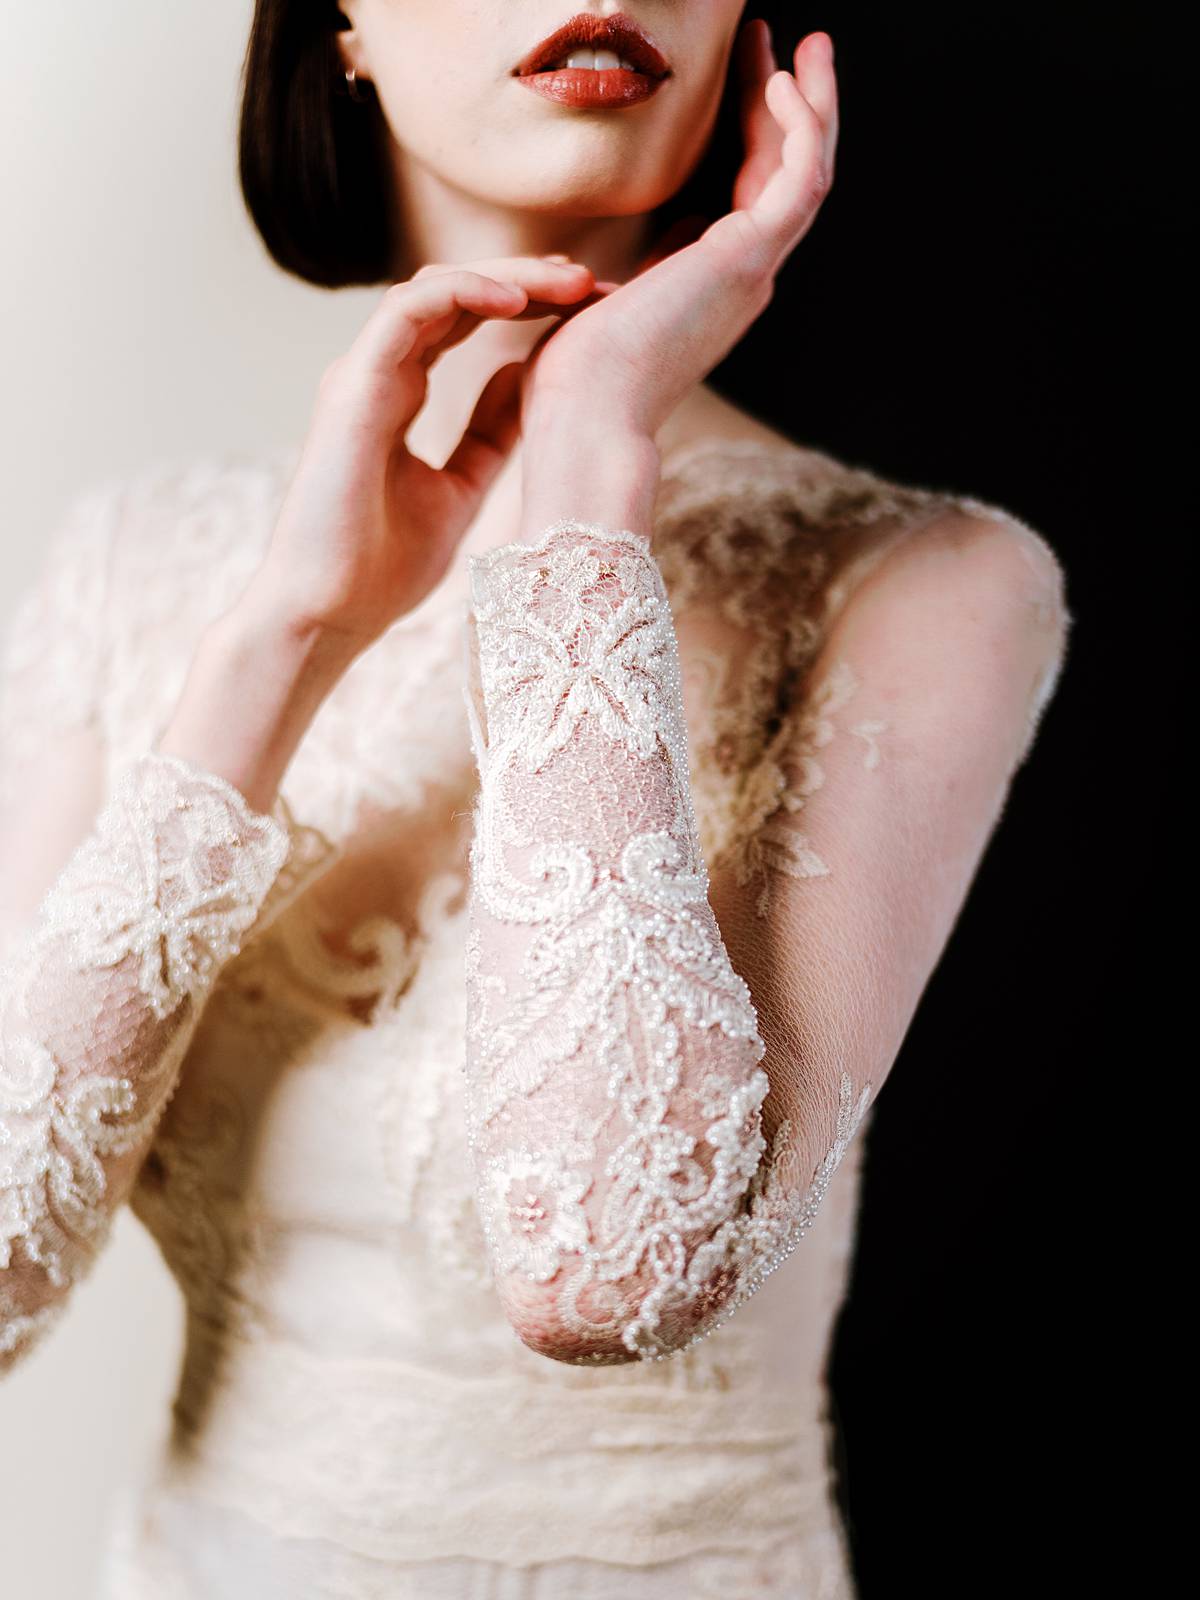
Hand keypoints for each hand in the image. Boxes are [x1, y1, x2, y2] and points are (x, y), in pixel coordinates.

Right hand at [243, 256, 603, 650]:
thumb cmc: (383, 569)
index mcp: (398, 395)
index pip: (462, 323)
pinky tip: (514, 301)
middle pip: (454, 295)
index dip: (523, 304)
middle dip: (524, 279)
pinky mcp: (352, 387)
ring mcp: (361, 375)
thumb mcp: (460, 489)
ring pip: (434, 289)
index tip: (586, 308)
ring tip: (565, 281)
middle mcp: (377, 374)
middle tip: (589, 281)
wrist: (331, 613)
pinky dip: (461, 294)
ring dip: (503, 277)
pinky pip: (406, 311)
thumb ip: (488, 435)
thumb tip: (526, 380)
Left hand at [518, 23, 839, 440]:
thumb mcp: (612, 299)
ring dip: (810, 105)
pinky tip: (782, 81)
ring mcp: (752, 269)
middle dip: (785, 102)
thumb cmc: (578, 376)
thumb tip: (669, 234)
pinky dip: (801, 129)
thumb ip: (648, 263)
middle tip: (779, 37)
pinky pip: (799, 181)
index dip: (752, 128)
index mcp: (712, 285)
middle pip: (782, 174)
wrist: (585, 411)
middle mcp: (743, 278)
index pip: (748, 192)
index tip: (745, 72)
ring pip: (805, 174)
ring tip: (806, 44)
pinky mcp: (750, 258)